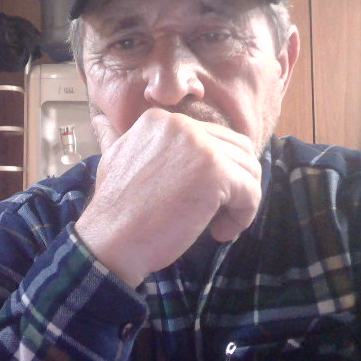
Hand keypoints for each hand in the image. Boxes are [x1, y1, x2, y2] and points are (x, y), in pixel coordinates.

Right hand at [75, 108, 261, 286]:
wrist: (111, 239)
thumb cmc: (116, 211)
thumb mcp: (117, 158)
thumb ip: (135, 142)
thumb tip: (114, 126)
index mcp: (161, 120)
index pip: (212, 137)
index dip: (215, 170)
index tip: (200, 198)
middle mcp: (182, 124)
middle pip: (236, 149)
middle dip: (234, 183)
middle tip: (217, 213)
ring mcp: (201, 146)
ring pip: (247, 170)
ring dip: (240, 201)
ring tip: (218, 225)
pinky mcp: (216, 173)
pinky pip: (250, 193)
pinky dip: (243, 216)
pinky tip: (220, 233)